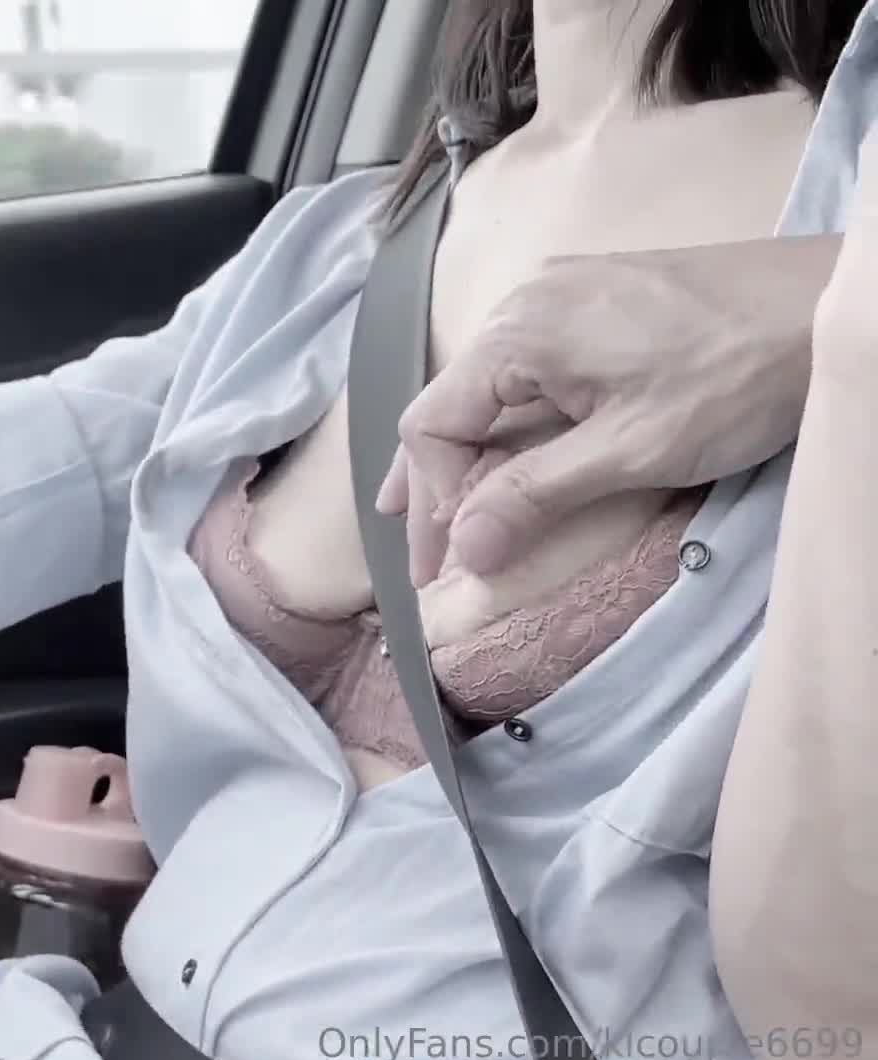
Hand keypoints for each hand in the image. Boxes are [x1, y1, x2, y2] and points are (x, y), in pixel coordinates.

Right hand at [375, 235, 838, 585]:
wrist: (832, 305)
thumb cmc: (741, 374)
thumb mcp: (634, 451)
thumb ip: (537, 495)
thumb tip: (464, 547)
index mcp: (518, 333)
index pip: (432, 425)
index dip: (435, 502)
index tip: (453, 563)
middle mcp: (524, 303)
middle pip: (450, 405)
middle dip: (435, 486)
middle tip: (428, 559)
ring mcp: (561, 294)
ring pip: (486, 388)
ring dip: (470, 456)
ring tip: (450, 515)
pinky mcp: (597, 299)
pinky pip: (526, 367)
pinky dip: (510, 422)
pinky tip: (512, 455)